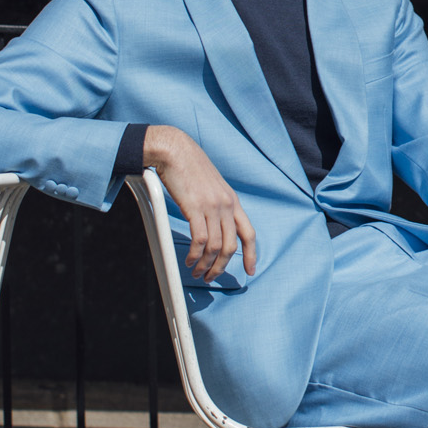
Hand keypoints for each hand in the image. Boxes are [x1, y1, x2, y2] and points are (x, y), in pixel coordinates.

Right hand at [142, 125, 256, 281]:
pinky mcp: (195, 208)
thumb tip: (214, 224)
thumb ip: (217, 204)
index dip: (251, 254)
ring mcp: (212, 206)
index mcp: (232, 201)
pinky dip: (195, 255)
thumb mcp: (211, 186)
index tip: (250, 270)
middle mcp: (226, 205)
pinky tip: (189, 260)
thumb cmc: (189, 167)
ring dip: (206, 265)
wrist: (175, 150)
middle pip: (231, 246)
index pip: (249, 233)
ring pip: (215, 247)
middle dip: (221, 267)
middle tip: (210, 277)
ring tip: (196, 271)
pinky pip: (200, 240)